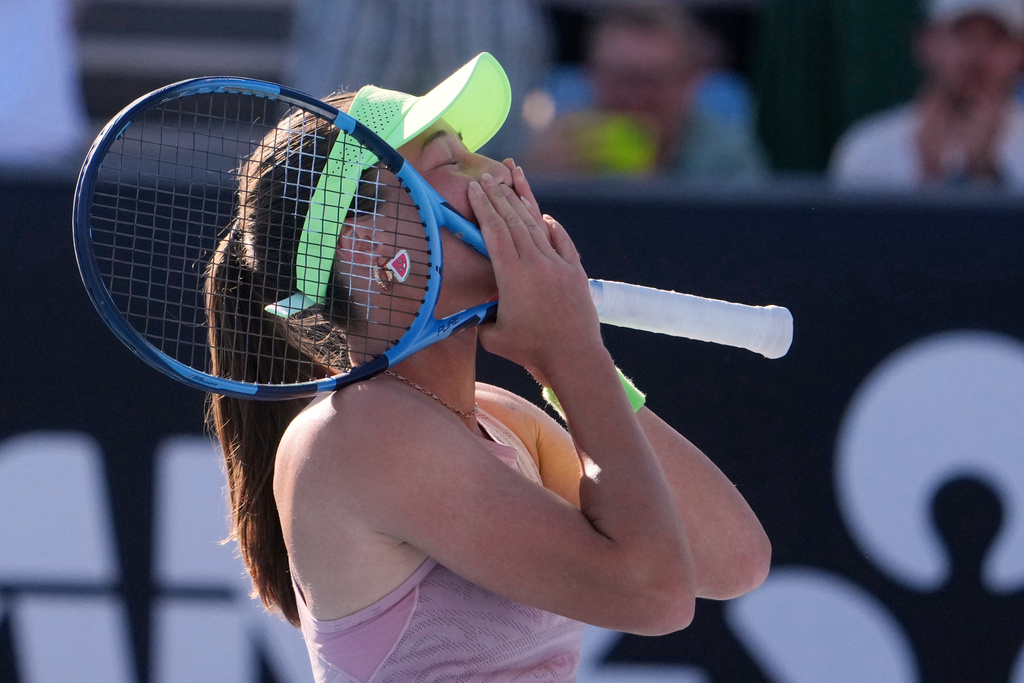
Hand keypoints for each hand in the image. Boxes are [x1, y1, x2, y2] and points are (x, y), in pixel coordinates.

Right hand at [468, 167, 599, 377]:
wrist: (574, 355)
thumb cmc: (532, 350)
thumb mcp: (494, 338)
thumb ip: (480, 322)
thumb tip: (471, 315)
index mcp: (512, 274)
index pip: (494, 231)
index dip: (483, 207)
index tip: (475, 188)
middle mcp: (536, 262)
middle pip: (514, 221)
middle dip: (499, 197)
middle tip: (488, 178)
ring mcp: (558, 264)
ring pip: (536, 227)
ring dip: (522, 204)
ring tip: (511, 185)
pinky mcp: (575, 272)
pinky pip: (562, 243)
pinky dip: (552, 228)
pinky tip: (545, 217)